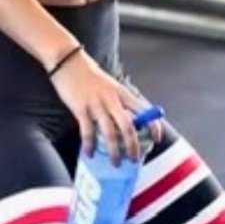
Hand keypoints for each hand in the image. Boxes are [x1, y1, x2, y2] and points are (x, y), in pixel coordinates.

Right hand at [49, 51, 162, 165]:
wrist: (68, 60)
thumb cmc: (88, 74)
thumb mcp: (109, 85)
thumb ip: (118, 101)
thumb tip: (127, 122)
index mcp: (121, 92)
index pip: (143, 110)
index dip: (152, 125)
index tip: (156, 138)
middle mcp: (111, 99)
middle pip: (128, 126)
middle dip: (133, 146)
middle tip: (134, 159)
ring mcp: (96, 104)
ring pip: (110, 132)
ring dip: (114, 150)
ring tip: (115, 163)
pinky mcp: (80, 108)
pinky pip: (87, 130)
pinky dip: (89, 144)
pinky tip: (89, 153)